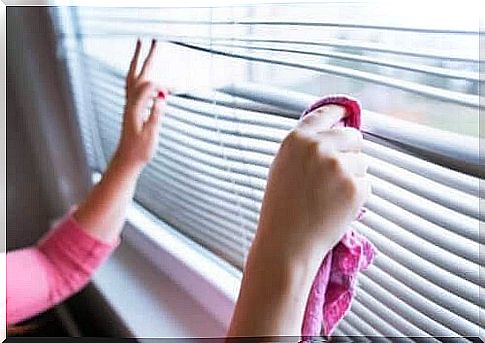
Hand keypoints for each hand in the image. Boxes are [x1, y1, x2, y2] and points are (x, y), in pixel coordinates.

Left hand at [114, 39, 165, 173]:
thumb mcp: (150, 135)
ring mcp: (130, 104)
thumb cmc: (140, 150)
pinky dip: (140, 74)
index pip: (148, 87)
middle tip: (152, 40)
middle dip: (145, 56)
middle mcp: (130, 103)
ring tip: (144, 47)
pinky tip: (144, 72)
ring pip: (133, 77)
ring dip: (139, 61)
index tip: (168, 95)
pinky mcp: (132, 108)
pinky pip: (135, 86)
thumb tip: (162, 98)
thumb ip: (156, 115)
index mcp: (134, 108)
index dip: (159, 87)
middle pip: (138, 74)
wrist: (127, 160)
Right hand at [228, 105, 369, 335]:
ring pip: (361, 162)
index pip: (327, 113)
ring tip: (329, 196)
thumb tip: (334, 133)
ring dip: (352, 176)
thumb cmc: (281, 208)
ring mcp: (339, 166)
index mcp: (297, 139)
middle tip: (336, 173)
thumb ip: (306, 147)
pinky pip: (366, 184)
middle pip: (353, 136)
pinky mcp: (355, 187)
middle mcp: (319, 147)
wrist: (286, 242)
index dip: (341, 112)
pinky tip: (336, 207)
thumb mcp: (283, 166)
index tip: (348, 112)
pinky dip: (356, 196)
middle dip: (350, 151)